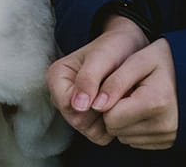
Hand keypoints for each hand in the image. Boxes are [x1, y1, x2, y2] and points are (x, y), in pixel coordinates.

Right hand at [46, 16, 146, 145]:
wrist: (128, 49)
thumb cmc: (113, 48)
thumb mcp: (102, 57)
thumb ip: (88, 78)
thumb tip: (77, 106)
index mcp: (56, 77)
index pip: (67, 105)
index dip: (91, 101)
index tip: (107, 85)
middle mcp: (62, 97)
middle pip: (78, 121)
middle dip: (102, 109)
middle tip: (118, 89)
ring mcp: (75, 111)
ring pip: (90, 131)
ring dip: (110, 116)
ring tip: (119, 95)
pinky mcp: (90, 122)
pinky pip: (100, 136)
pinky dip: (115, 124)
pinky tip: (120, 105)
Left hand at [98, 39, 179, 149]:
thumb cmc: (161, 61)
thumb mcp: (137, 61)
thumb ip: (114, 81)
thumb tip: (96, 106)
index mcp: (156, 103)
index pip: (110, 117)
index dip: (108, 100)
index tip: (120, 85)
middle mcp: (165, 125)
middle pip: (115, 129)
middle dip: (115, 110)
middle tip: (131, 91)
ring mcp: (167, 136)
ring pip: (123, 137)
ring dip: (125, 119)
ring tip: (139, 98)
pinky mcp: (166, 142)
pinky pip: (135, 141)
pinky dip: (134, 126)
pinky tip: (145, 110)